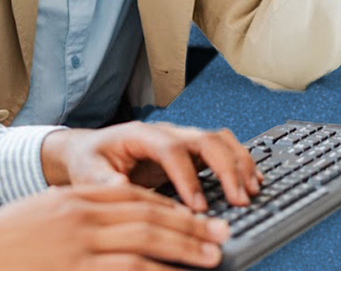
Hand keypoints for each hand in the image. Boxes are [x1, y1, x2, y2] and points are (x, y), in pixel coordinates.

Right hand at [0, 184, 229, 269]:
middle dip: (189, 226)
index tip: (194, 216)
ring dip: (183, 250)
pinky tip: (176, 277)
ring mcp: (79, 245)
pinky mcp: (77, 269)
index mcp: (75, 199)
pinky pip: (129, 271)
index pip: (134, 196)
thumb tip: (116, 224)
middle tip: (219, 235)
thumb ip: (79, 216)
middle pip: (149, 216)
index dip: (170, 206)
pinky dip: (157, 273)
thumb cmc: (0, 244)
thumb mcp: (44, 215)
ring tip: (211, 257)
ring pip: (146, 243)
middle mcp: (81, 216)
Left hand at [41, 121, 260, 212]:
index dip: (188, 177)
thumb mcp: (88, 172)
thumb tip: (122, 186)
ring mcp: (181, 139)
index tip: (198, 207)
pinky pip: (223, 148)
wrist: (90, 150)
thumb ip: (104, 180)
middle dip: (226, 168)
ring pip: (219, 139)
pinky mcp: (190, 151)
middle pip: (204, 139)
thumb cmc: (91, 160)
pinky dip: (241, 162)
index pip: (171, 150)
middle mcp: (166, 132)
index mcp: (140, 135)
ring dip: (239, 163)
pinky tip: (252, 182)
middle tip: (239, 199)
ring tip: (252, 191)